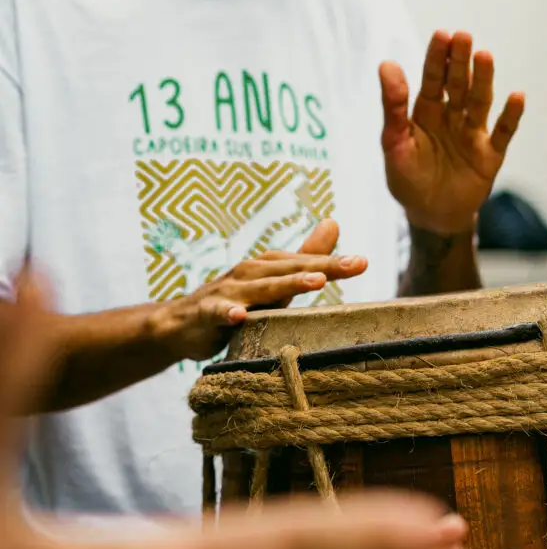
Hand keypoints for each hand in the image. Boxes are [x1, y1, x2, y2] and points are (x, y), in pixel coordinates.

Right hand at [152, 219, 366, 361]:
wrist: (181, 324)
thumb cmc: (235, 302)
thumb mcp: (273, 282)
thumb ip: (304, 258)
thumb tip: (334, 224)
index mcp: (268, 267)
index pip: (306, 263)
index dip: (335, 263)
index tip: (363, 262)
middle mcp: (250, 273)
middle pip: (290, 270)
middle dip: (323, 267)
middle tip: (355, 265)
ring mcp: (228, 291)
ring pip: (260, 288)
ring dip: (286, 284)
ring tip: (315, 282)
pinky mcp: (206, 312)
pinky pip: (218, 312)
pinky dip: (227, 313)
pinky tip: (239, 317)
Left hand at [381, 31, 524, 235]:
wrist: (431, 217)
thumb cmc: (409, 181)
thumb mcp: (395, 145)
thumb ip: (393, 108)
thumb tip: (387, 65)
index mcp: (426, 112)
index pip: (433, 78)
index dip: (437, 58)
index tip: (442, 35)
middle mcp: (452, 117)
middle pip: (458, 84)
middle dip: (460, 62)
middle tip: (463, 37)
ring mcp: (472, 134)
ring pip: (480, 102)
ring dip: (483, 80)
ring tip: (485, 57)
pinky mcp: (490, 155)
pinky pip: (503, 133)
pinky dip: (510, 116)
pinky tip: (516, 97)